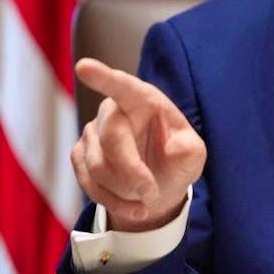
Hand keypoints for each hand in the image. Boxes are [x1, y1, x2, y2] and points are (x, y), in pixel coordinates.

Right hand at [71, 58, 206, 231]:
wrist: (158, 187)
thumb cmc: (176, 160)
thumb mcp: (193, 155)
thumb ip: (189, 151)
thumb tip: (176, 148)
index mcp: (144, 100)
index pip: (123, 86)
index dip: (104, 77)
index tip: (84, 67)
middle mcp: (113, 111)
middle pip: (112, 139)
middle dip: (132, 172)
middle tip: (151, 194)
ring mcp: (92, 133)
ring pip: (98, 167)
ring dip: (125, 191)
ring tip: (148, 199)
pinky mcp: (80, 156)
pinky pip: (89, 183)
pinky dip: (113, 201)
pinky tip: (133, 206)